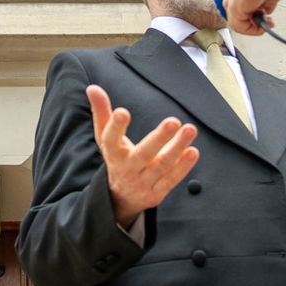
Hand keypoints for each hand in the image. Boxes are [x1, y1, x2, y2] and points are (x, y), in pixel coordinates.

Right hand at [87, 84, 199, 228]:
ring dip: (177, 148)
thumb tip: (92, 88)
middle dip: (158, 138)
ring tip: (190, 129)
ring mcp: (142, 182)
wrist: (120, 198)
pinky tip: (193, 151)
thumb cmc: (116, 157)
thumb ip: (101, 112)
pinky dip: (182, 167)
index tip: (122, 111)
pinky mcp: (156, 192)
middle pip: (143, 154)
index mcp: (112, 154)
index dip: (115, 127)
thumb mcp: (105, 138)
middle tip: (173, 120)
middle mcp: (127, 169)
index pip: (110, 140)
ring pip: (161, 165)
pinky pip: (171, 179)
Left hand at [224, 0, 285, 35]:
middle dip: (255, 23)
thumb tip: (266, 11)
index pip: (243, 10)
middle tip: (269, 21)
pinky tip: (262, 26)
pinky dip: (252, 31)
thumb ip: (266, 4)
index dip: (257, 17)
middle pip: (239, 18)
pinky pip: (240, 27)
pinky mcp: (234, 8)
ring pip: (238, 24)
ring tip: (266, 24)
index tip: (269, 17)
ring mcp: (233, 2)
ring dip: (254, 28)